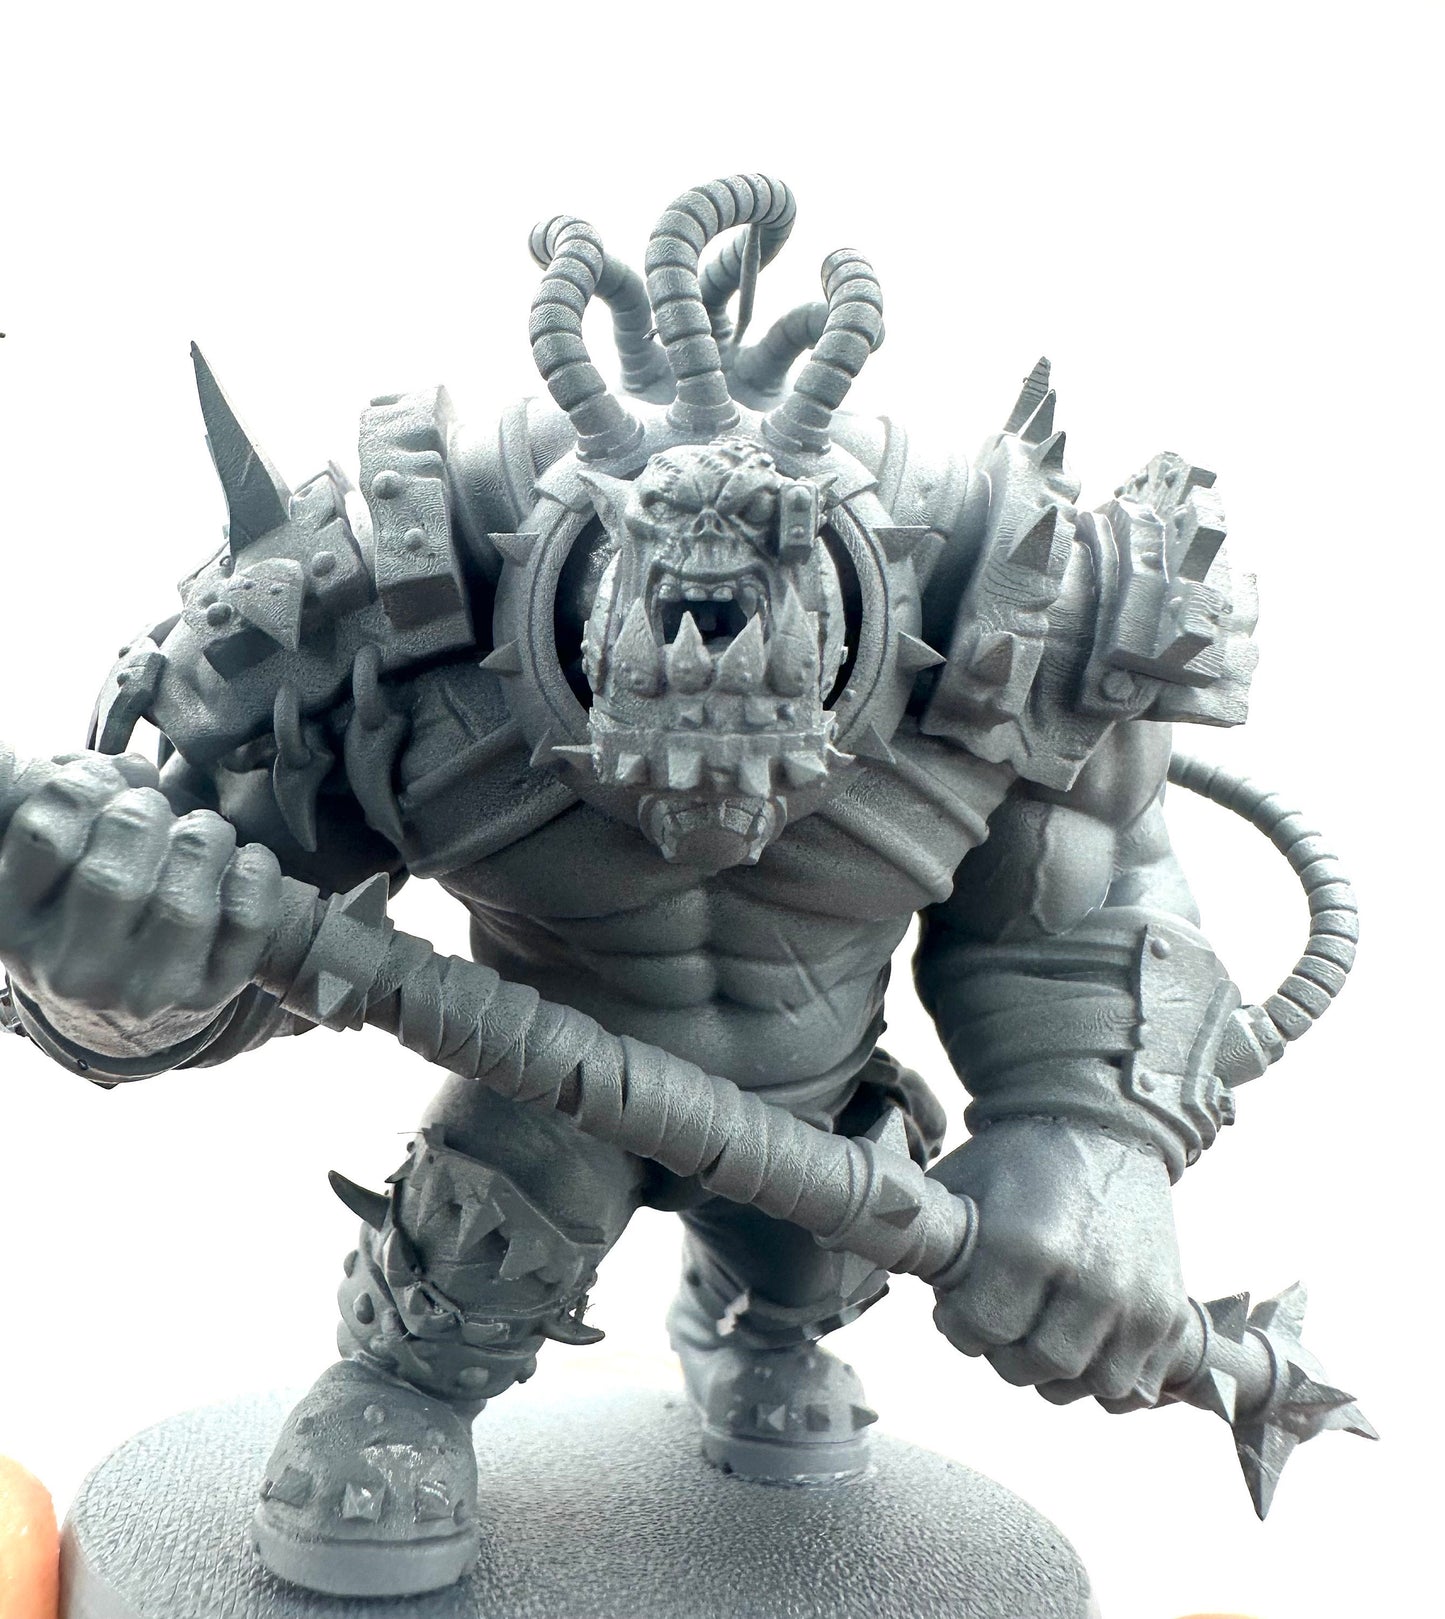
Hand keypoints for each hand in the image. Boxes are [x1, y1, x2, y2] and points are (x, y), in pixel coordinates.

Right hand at [0, 749, 280, 1055]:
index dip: (85, 785)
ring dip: (206, 840)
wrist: (120, 1007)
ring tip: (204, 831)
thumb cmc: (84, 905)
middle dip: (147, 816)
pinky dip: (255, 873)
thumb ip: (74, 803)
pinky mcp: (206, 995)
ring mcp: (141, 992)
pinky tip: (243, 859)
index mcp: (14, 925)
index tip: (107, 780)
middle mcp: (71, 970)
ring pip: (184, 904)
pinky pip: (246, 921)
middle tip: (155, 808)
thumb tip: (131, 770)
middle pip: (114, 876)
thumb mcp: (50, 862)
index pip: (45, 837)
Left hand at [930, 1118, 1188, 1406]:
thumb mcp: (958, 1189)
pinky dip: (1106, 1377)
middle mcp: (1091, 1281)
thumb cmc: (1019, 1161)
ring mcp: (1138, 1301)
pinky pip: (1134, 1386)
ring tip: (1041, 1327)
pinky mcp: (1170, 1313)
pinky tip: (1084, 1341)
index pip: (980, 1332)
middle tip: (1001, 1317)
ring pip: (1087, 1385)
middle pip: (1034, 1367)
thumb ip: (929, 1247)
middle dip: (1004, 1349)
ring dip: (1055, 1371)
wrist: (1103, 1128)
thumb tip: (885, 1284)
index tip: (959, 1305)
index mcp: (1028, 1246)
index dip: (959, 1324)